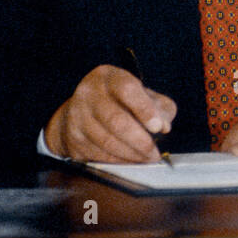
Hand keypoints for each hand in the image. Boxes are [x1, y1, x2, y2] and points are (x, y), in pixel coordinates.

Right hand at [44, 65, 176, 161]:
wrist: (81, 111)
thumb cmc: (121, 101)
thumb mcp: (144, 95)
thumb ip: (160, 107)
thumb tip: (164, 126)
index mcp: (110, 77)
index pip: (127, 90)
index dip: (144, 109)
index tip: (158, 127)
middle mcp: (89, 93)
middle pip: (116, 120)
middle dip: (140, 141)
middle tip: (154, 153)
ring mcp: (77, 115)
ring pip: (106, 141)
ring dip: (131, 154)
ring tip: (146, 158)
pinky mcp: (73, 137)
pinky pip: (97, 154)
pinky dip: (117, 161)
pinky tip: (129, 160)